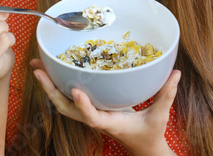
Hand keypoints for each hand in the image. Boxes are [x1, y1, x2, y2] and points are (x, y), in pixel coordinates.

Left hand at [31, 59, 179, 155]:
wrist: (142, 147)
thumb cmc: (149, 133)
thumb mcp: (160, 116)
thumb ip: (166, 95)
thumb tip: (176, 72)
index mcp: (110, 123)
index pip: (92, 117)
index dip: (83, 106)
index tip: (76, 91)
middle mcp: (94, 119)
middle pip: (64, 107)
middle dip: (49, 88)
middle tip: (37, 68)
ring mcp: (88, 114)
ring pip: (61, 102)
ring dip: (48, 85)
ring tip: (36, 64)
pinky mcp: (88, 109)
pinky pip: (67, 98)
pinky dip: (56, 84)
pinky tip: (51, 69)